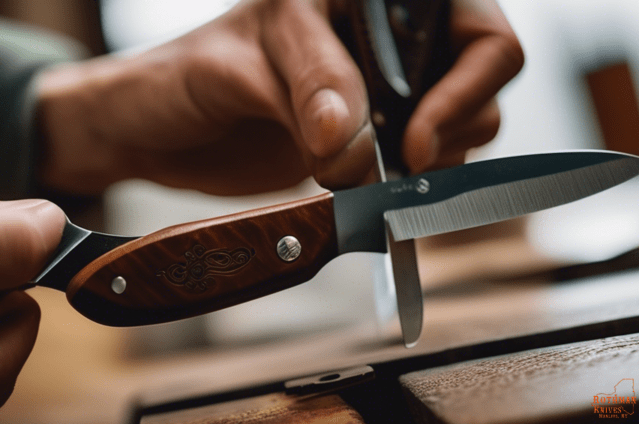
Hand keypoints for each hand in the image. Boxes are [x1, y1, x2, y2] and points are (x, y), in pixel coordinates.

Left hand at [35, 0, 521, 195]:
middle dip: (442, 129)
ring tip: (356, 173)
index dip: (461, 85)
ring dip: (423, 163)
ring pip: (460, 124)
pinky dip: (406, 185)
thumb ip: (305, 87)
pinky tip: (362, 185)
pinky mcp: (372, 135)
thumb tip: (352, 140)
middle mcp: (384, 34)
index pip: (470, 23)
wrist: (159, 130)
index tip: (411, 142)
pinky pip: (423, 161)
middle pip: (480, 75)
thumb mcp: (239, 64)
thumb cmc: (184, 75)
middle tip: (388, 166)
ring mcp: (382, 86)